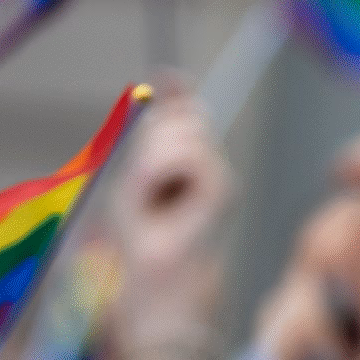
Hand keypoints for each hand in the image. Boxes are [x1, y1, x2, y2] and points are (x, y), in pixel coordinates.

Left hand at [110, 94, 231, 349]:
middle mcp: (211, 164)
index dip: (176, 92)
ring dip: (151, 162)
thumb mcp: (136, 174)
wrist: (155, 283)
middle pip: (184, 117)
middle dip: (154, 138)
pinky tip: (159, 200)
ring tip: (149, 199)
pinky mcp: (222, 189)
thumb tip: (166, 75)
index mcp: (189, 161)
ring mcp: (220, 176)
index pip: (188, 110)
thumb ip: (152, 132)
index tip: (163, 76)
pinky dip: (158, 174)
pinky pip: (182, 157)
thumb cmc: (138, 237)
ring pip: (183, 134)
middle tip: (143, 184)